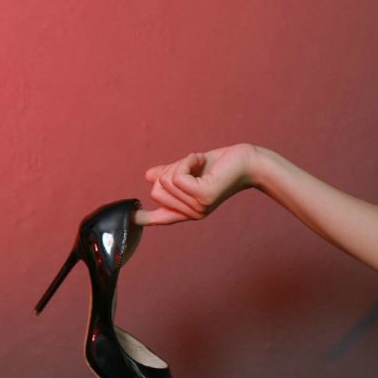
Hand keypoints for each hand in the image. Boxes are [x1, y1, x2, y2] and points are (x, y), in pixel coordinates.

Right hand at [137, 143, 257, 224]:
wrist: (246, 161)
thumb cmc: (219, 165)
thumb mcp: (189, 170)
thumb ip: (169, 174)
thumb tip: (148, 176)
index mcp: (186, 210)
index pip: (159, 219)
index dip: (143, 219)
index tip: (132, 218)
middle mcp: (191, 213)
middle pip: (156, 190)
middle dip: (169, 170)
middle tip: (191, 164)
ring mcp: (197, 207)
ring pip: (166, 181)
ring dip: (180, 164)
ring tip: (198, 161)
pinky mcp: (202, 196)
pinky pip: (177, 176)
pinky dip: (186, 161)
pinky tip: (199, 159)